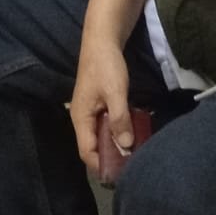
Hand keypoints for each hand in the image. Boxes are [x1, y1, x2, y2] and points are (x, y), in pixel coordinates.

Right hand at [70, 36, 131, 172]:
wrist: (103, 40)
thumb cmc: (106, 66)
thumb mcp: (115, 92)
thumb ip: (120, 119)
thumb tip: (126, 147)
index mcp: (80, 118)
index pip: (87, 152)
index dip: (102, 166)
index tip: (122, 175)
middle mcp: (82, 118)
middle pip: (94, 147)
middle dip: (111, 158)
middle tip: (132, 166)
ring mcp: (91, 112)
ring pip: (101, 137)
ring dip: (116, 145)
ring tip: (135, 153)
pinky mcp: (99, 106)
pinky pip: (106, 126)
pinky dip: (118, 133)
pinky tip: (132, 134)